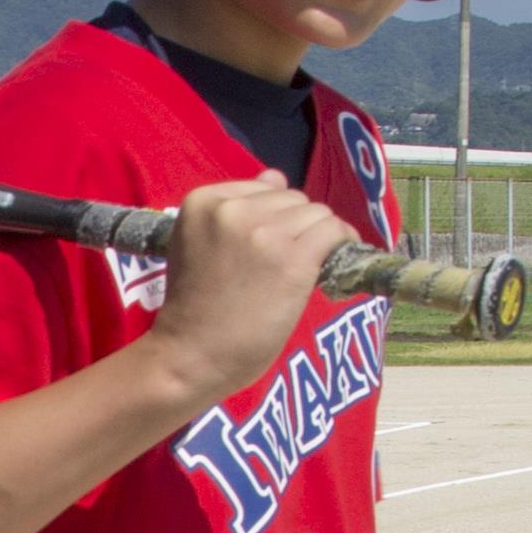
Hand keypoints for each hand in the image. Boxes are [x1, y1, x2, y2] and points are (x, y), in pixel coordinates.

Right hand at [136, 173, 350, 405]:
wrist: (189, 357)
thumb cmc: (193, 309)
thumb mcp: (198, 244)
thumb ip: (234, 209)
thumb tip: (275, 175)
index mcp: (203, 201)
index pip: (263, 187)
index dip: (275, 214)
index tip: (273, 241)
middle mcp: (232, 209)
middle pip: (292, 198)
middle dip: (296, 225)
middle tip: (289, 260)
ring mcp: (263, 233)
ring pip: (316, 212)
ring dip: (318, 235)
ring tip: (309, 263)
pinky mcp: (292, 260)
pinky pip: (333, 231)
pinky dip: (342, 241)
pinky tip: (338, 257)